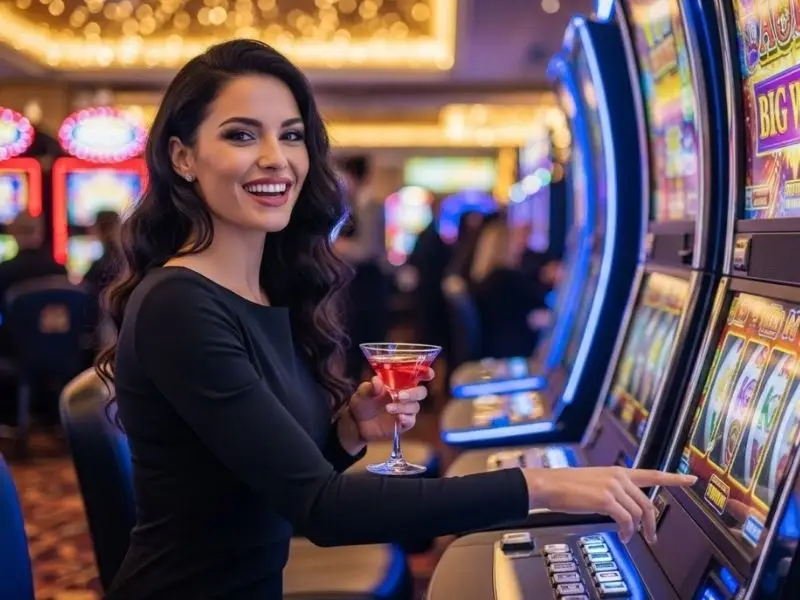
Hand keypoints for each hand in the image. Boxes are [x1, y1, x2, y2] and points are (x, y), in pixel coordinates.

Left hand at [348, 370, 433, 441]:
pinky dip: (407, 419)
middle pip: (421, 392)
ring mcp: (405, 410)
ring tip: (388, 408)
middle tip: (400, 396)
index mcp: (398, 383)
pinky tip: (399, 418)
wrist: (357, 423)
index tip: (429, 374)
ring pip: (415, 407)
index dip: (426, 373)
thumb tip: (376, 381)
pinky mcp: (403, 424)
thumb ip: (370, 387)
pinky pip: (411, 421)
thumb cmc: (362, 402)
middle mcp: (405, 395)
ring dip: (404, 407)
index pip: (417, 375)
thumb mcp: (362, 393)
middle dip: (413, 393)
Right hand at [522, 466, 696, 543]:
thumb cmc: (566, 486)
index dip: (674, 478)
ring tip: (629, 538)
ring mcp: (613, 487)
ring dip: (636, 530)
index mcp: (617, 471)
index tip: (690, 478)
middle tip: (652, 537)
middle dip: (652, 523)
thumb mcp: (594, 483)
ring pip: (638, 514)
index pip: (651, 474)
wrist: (549, 485)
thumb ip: (611, 491)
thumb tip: (621, 509)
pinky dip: (627, 532)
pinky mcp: (606, 500)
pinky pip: (626, 520)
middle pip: (647, 503)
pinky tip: (624, 536)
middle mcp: (618, 477)